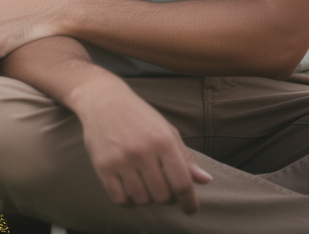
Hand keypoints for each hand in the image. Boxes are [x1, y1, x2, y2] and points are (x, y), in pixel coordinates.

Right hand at [71, 77, 213, 213]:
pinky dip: (129, 202)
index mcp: (163, 140)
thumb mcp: (167, 130)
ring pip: (142, 199)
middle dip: (168, 199)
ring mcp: (121, 159)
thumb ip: (185, 157)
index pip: (182, 182)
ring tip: (147, 187)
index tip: (191, 209)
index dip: (189, 201)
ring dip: (148, 199)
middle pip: (162, 195)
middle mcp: (142, 151)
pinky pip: (119, 199)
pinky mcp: (103, 166)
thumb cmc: (139, 115)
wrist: (103, 100)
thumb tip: (205, 180)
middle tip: (165, 190)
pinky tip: (132, 192)